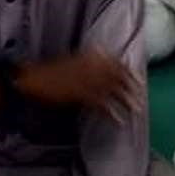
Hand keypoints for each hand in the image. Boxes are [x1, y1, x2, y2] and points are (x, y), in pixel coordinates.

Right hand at [13, 50, 143, 123]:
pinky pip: (99, 104)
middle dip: (131, 86)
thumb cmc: (52, 72)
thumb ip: (91, 60)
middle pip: (117, 76)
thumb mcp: (74, 60)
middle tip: (142, 95)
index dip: (129, 71)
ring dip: (126, 100)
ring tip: (137, 108)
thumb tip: (107, 59)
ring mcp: (85, 80)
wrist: (32, 79)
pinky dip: (110, 112)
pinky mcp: (78, 94)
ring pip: (112, 90)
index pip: (116, 62)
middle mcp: (90, 65)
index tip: (139, 79)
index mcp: (89, 56)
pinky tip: (118, 119)